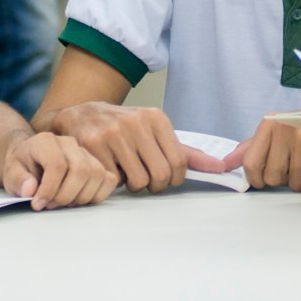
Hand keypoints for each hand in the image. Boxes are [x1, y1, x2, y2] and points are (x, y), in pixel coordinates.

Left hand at [2, 132, 118, 210]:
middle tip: (51, 205)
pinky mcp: (97, 164)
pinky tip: (79, 199)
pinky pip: (109, 179)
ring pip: (97, 175)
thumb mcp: (11, 172)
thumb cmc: (23, 167)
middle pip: (81, 170)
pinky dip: (97, 195)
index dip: (49, 189)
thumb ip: (18, 180)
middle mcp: (69, 143)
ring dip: (81, 197)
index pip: (57, 164)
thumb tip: (30, 189)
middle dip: (66, 195)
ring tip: (63, 203)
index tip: (38, 204)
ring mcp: (86, 152)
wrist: (32, 160)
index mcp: (46, 141)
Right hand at [50, 102, 199, 192]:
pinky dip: (114, 182)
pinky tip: (110, 167)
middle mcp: (137, 122)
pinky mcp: (94, 145)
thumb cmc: (123, 128)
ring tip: (126, 172)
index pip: (179, 162)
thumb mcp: (154, 132)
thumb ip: (186, 152)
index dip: (174, 179)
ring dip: (133, 185)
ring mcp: (114, 133)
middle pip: (160, 175)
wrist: (79, 114)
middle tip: (144, 179)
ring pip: (138, 182)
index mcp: (156, 118)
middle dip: (154, 186)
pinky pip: (114, 181)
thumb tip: (221, 168)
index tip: (164, 177)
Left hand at [229, 119, 300, 191]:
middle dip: (285, 179)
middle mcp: (285, 128)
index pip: (251, 165)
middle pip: (273, 178)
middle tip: (294, 165)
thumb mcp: (273, 133)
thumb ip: (249, 150)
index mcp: (269, 124)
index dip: (258, 179)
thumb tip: (225, 165)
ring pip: (296, 183)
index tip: (265, 178)